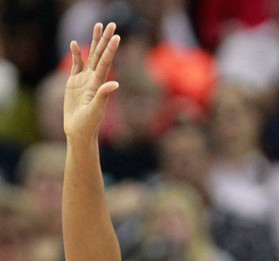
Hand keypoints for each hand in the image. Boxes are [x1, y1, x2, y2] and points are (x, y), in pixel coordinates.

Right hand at [64, 22, 119, 140]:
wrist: (79, 131)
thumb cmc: (89, 124)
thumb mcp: (97, 110)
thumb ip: (104, 95)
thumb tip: (115, 83)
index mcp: (99, 83)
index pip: (106, 62)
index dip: (110, 49)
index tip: (116, 35)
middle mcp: (93, 79)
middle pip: (100, 54)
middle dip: (104, 39)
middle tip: (110, 23)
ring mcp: (84, 80)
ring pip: (90, 56)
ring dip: (94, 41)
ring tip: (97, 25)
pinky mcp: (74, 83)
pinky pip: (76, 65)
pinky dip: (76, 54)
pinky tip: (75, 44)